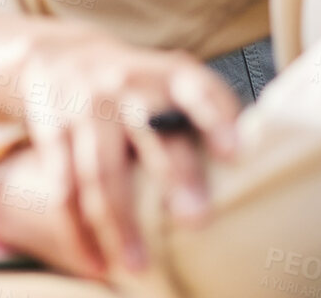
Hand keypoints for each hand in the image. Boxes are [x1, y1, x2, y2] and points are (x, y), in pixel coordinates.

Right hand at [16, 33, 238, 276]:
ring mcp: (87, 109)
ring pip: (101, 170)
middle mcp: (128, 88)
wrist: (56, 55)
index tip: (236, 154)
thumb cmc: (138, 84)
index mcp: (169, 76)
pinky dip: (77, 229)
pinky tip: (95, 261)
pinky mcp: (54, 132)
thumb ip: (209, 113)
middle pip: (150, 133)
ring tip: (138, 266)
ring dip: (119, 221)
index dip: (216, 119)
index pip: (196, 91)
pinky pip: (63, 186)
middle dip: (173, 175)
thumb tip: (267, 168)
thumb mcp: (172, 80)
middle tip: (196, 221)